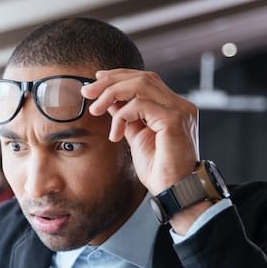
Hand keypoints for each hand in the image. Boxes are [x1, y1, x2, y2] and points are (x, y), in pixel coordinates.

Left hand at [82, 69, 209, 233]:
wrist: (174, 191)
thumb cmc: (160, 171)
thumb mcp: (137, 137)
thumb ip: (126, 118)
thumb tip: (109, 102)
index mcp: (173, 107)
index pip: (145, 80)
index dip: (119, 76)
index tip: (96, 80)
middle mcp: (179, 104)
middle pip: (142, 77)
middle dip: (110, 81)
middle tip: (86, 91)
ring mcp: (179, 110)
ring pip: (141, 85)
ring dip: (112, 93)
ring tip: (94, 109)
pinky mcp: (174, 120)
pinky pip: (141, 105)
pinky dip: (122, 116)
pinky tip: (115, 134)